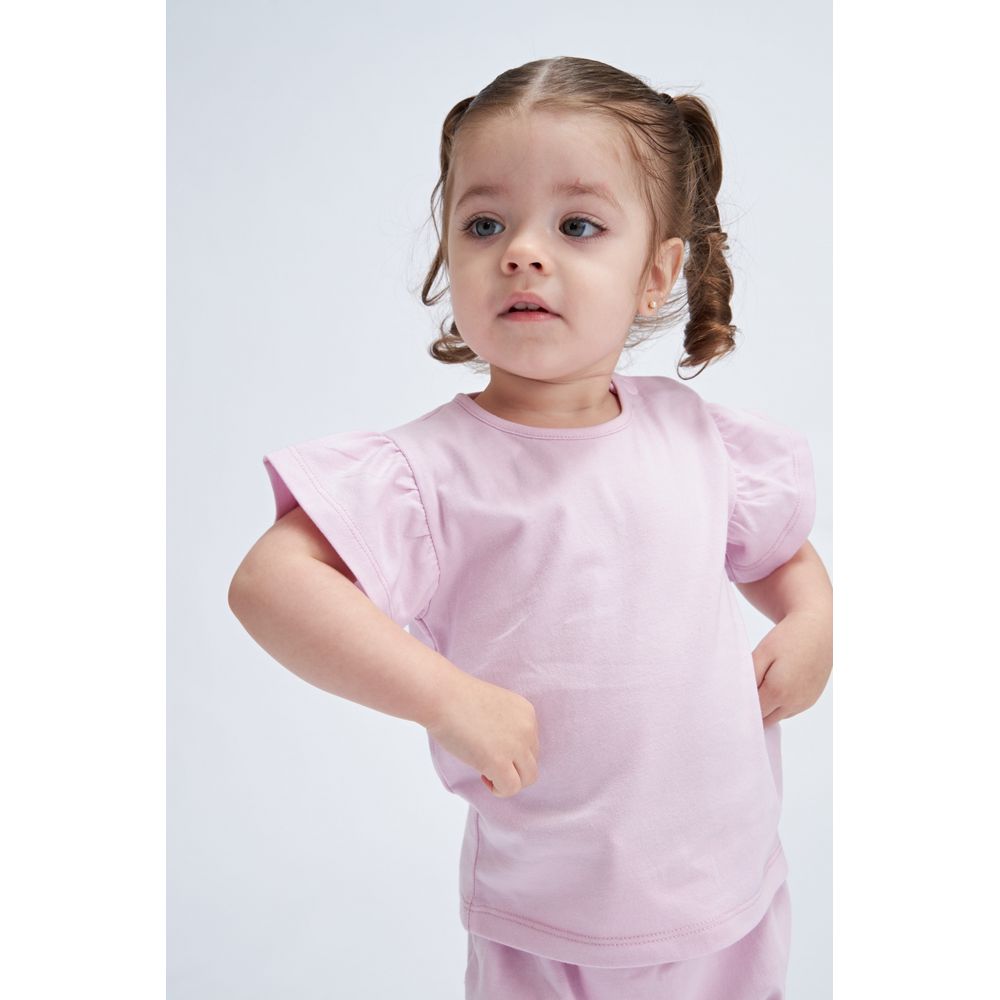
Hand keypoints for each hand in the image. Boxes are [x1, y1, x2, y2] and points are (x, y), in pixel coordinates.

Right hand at [425, 672, 539, 797]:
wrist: (442, 696)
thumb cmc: (457, 699)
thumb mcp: (495, 707)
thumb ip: (507, 726)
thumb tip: (506, 753)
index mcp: (527, 713)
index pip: (531, 745)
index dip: (511, 752)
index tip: (490, 747)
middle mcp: (527, 729)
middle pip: (531, 762)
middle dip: (512, 767)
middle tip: (487, 760)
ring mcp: (516, 746)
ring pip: (527, 778)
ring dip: (507, 780)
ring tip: (486, 772)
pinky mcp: (499, 762)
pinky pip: (510, 788)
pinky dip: (498, 788)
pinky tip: (483, 776)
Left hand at [750, 609, 831, 726]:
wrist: (819, 629)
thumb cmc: (788, 638)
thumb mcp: (762, 653)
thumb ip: (749, 678)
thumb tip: (741, 696)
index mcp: (778, 692)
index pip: (752, 712)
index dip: (742, 704)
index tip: (733, 695)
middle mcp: (793, 703)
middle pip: (764, 719)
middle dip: (753, 708)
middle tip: (746, 688)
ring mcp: (804, 703)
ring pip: (777, 716)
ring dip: (767, 707)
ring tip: (763, 683)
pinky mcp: (811, 700)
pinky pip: (789, 711)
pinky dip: (780, 704)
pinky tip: (777, 684)